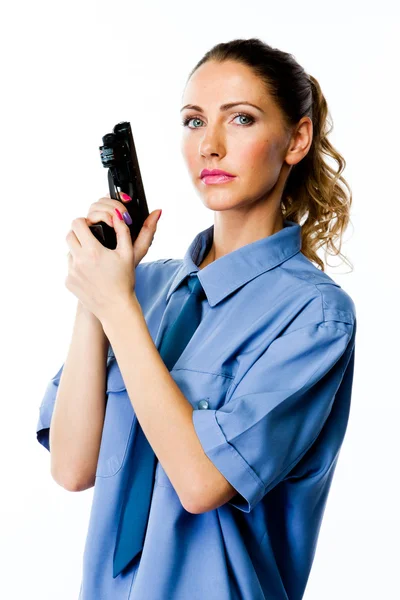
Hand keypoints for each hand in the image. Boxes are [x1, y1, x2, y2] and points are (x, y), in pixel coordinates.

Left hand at [65, 192, 161, 323]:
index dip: (83, 221)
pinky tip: (91, 272)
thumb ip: (123, 230)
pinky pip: (70, 267)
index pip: (77, 223)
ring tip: (94, 258)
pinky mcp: (68, 282)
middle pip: (69, 234)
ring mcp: (71, 272)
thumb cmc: (124, 280)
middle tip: (91, 238)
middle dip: (79, 233)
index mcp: (92, 251)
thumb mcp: (128, 253)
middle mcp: (78, 260)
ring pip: (69, 251)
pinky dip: (78, 266)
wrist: (115, 307)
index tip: (90, 225)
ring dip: (78, 250)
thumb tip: (120, 213)